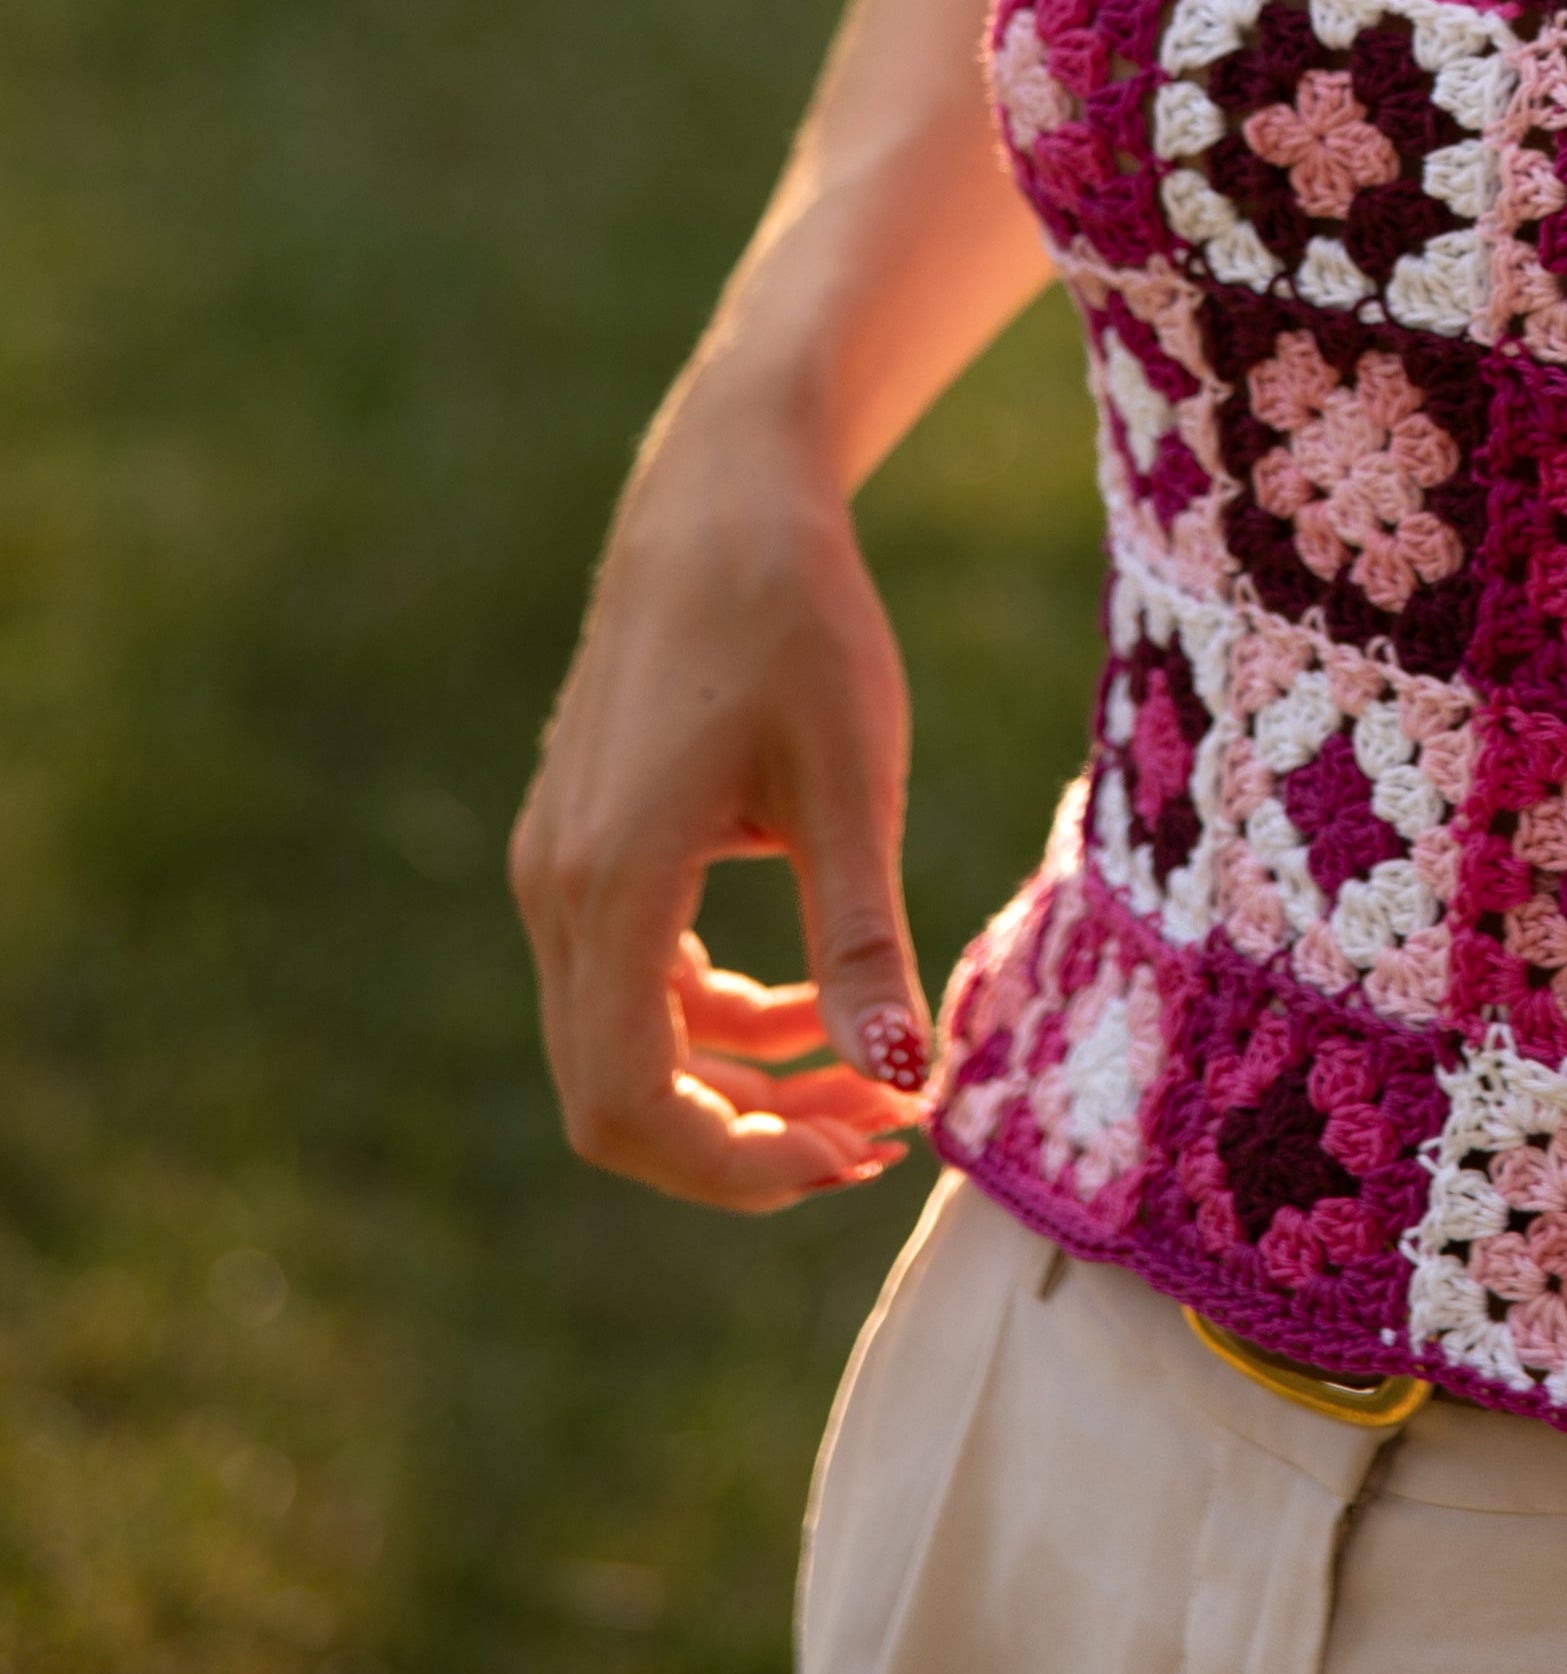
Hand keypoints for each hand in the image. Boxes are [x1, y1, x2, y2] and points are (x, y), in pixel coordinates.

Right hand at [511, 380, 931, 1210]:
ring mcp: (559, 869)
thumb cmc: (798, 624)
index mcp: (611, 883)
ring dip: (743, 1085)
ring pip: (628, 1045)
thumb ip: (862, 936)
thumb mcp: (852, 781)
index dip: (740, 1166)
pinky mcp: (585, 847)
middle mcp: (558, 891)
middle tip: (885, 1132)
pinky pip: (634, 982)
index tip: (863, 1149)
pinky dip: (720, 1021)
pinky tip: (817, 1002)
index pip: (631, 1105)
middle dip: (751, 1140)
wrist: (725, 507)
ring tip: (875, 1080)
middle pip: (619, 1097)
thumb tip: (901, 1079)